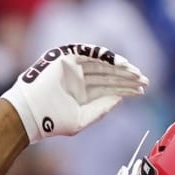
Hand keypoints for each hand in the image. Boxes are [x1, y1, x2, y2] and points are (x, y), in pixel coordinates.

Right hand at [0, 45, 147, 144]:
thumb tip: (119, 99)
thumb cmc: (51, 121)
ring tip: (136, 73)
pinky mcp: (66, 56)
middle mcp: (77, 78)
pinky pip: (91, 53)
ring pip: (102, 64)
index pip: (107, 88)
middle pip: (108, 75)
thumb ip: (101, 109)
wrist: (30, 114)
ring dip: (120, 68)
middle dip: (126, 78)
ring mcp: (72, 66)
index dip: (125, 89)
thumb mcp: (82, 119)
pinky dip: (106, 57)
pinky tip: (122, 64)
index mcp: (80, 94)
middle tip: (144, 81)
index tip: (141, 91)